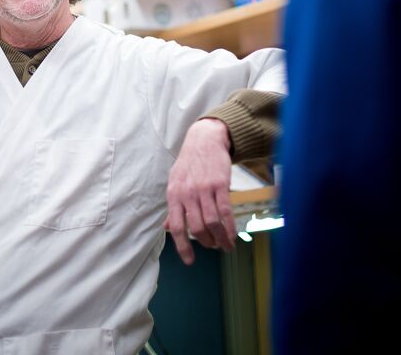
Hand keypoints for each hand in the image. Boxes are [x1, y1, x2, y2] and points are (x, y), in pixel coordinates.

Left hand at [165, 118, 234, 264]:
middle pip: (196, 227)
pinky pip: (225, 212)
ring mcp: (204, 189)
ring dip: (220, 238)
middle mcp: (187, 193)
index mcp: (173, 195)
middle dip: (206, 242)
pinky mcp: (220, 184)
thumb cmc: (189, 164)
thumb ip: (173, 206)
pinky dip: (230, 228)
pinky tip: (233, 236)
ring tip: (225, 245)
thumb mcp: (175, 182)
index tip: (190, 260)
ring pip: (212, 222)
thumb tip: (167, 228)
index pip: (176, 227)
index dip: (183, 246)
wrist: (204, 140)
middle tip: (212, 246)